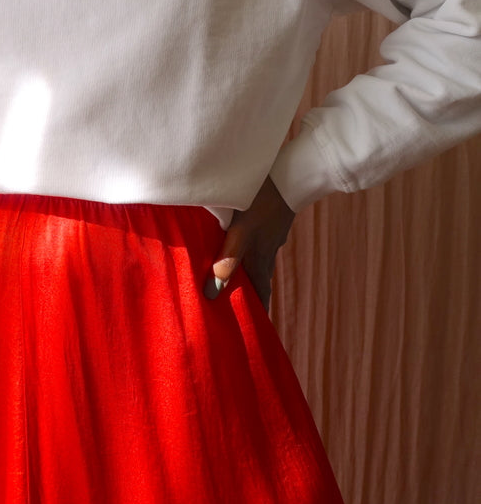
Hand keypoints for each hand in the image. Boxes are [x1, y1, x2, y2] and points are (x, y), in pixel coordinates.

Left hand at [204, 175, 294, 309]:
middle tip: (235, 307)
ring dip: (245, 271)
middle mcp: (267, 252)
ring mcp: (270, 236)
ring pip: (256, 260)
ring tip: (230, 277)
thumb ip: (229, 258)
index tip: (253, 330)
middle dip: (248, 294)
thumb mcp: (242, 231)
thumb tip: (212, 292)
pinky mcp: (270, 221)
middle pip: (257, 280)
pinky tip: (237, 242)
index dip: (256, 312)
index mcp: (261, 260)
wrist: (289, 174)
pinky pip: (257, 242)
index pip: (260, 295)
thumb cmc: (262, 203)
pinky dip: (247, 250)